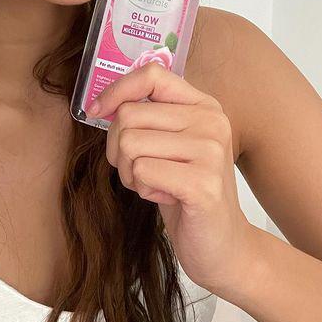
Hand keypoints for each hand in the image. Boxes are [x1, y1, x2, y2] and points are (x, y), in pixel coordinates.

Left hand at [87, 60, 255, 293]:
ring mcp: (210, 150)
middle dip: (118, 148)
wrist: (224, 246)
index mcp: (203, 105)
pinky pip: (141, 171)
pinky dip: (142, 189)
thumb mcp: (169, 144)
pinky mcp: (203, 183)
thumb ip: (147, 117)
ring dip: (129, 172)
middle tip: (139, 170)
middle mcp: (211, 121)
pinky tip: (167, 198)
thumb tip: (100, 104)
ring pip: (129, 144)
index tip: (97, 111)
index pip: (151, 75)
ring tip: (155, 185)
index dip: (116, 90)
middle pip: (129, 115)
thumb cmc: (185, 192)